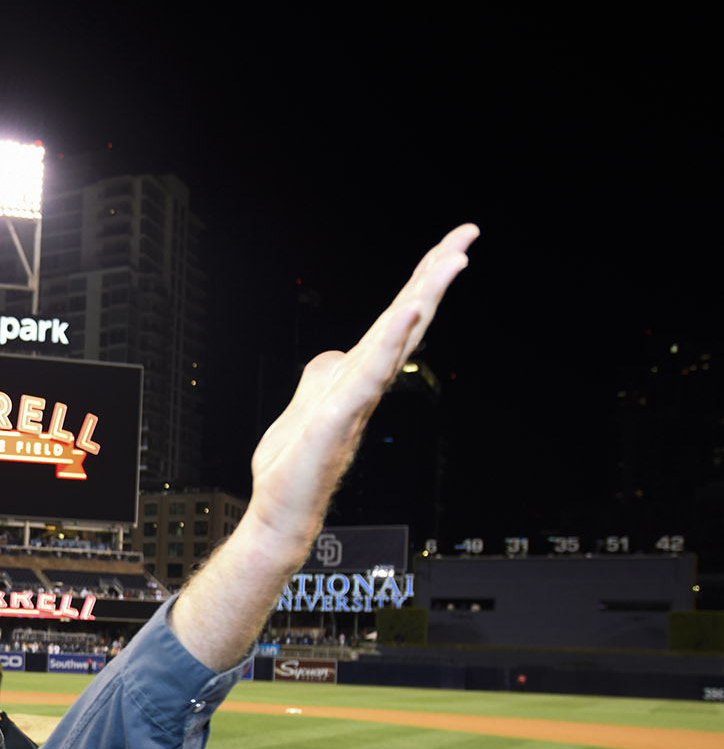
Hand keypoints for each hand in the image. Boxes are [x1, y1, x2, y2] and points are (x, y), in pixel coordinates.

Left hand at [170, 224, 477, 670]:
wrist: (281, 512)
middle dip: (435, 276)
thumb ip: (321, 378)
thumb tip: (333, 355)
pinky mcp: (339, 416)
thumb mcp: (303, 407)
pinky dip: (389, 342)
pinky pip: (369, 373)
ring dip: (424, 298)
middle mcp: (365, 383)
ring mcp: (356, 399)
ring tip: (452, 260)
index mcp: (357, 376)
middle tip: (467, 236)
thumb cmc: (292, 468)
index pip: (395, 321)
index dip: (421, 284)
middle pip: (407, 321)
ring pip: (396, 339)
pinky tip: (407, 314)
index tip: (451, 247)